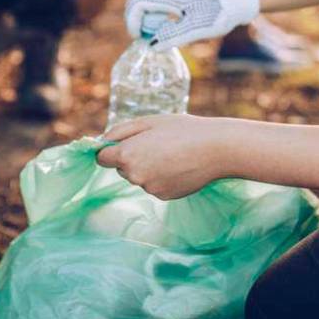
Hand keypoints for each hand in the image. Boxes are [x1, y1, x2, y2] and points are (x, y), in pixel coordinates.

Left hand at [97, 115, 232, 199]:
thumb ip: (120, 131)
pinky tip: (179, 165)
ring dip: (148, 166)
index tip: (124, 143)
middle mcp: (134, 175)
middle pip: (122, 168)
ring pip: (140, 176)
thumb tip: (102, 142)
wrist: (215, 149)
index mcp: (127, 155)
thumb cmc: (182, 130)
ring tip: (172, 153)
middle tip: (157, 143)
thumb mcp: (149, 121)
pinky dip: (162, 176)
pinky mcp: (164, 196)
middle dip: (132, 157)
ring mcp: (149, 188)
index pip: (102, 158)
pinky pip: (155, 184)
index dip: (110, 150)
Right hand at [124, 0, 259, 50]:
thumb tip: (151, 47)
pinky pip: (164, 1)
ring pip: (153, 2)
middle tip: (154, 38)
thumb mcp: (197, 29)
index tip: (139, 37)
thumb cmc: (219, 13)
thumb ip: (172, 37)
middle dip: (142, 21)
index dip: (132, 21)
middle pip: (141, 1)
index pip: (137, 2)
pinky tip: (181, 21)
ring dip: (155, 19)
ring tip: (173, 30)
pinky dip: (165, 14)